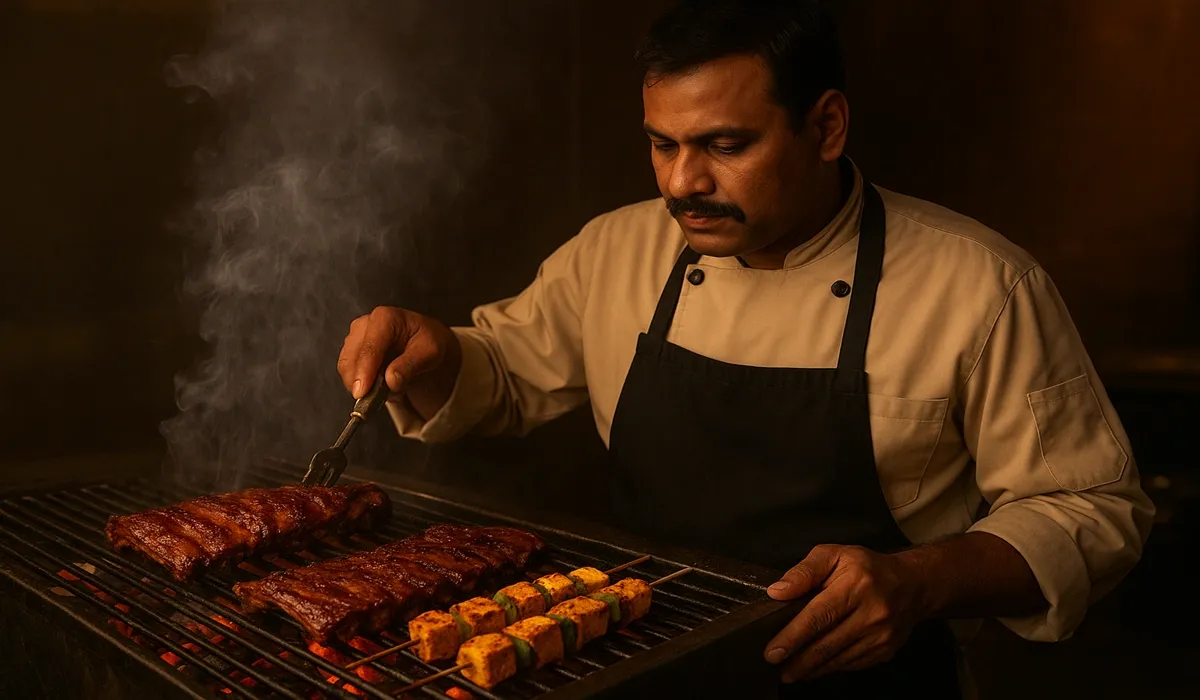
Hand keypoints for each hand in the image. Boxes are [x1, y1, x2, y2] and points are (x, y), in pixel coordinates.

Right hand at [336, 306, 461, 419]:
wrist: (422, 341)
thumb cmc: (427, 342)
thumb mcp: (431, 351)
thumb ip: (411, 365)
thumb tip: (391, 380)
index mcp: (385, 318)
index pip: (370, 348)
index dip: (365, 371)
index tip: (363, 392)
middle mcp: (364, 323)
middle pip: (353, 359)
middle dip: (365, 382)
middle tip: (387, 396)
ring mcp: (354, 337)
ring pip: (346, 368)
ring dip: (364, 385)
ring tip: (389, 389)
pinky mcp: (350, 350)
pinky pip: (348, 373)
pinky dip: (362, 384)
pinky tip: (380, 385)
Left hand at [762, 544, 928, 682]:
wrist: (912, 585)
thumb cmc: (868, 568)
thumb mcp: (834, 555)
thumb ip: (804, 571)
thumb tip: (777, 591)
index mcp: (856, 585)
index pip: (818, 616)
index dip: (793, 636)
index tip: (773, 650)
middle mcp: (872, 612)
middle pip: (827, 643)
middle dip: (798, 660)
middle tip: (775, 665)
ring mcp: (881, 635)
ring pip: (839, 659)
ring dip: (812, 668)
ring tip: (791, 671)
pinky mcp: (885, 650)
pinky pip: (852, 664)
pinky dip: (831, 668)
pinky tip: (815, 668)